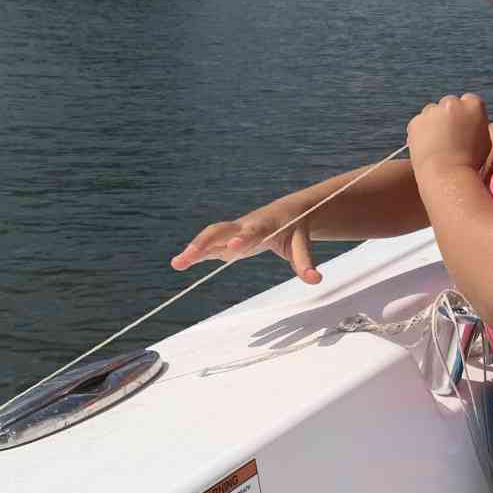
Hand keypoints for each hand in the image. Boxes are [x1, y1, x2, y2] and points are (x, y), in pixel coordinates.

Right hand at [170, 202, 321, 282]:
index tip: (235, 247)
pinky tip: (180, 263)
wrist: (288, 211)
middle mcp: (244, 226)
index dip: (243, 239)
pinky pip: (210, 244)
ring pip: (211, 236)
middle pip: (221, 231)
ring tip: (177, 264)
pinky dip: (196, 252)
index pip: (252, 232)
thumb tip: (315, 280)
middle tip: (188, 257)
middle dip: (204, 242)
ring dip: (194, 248)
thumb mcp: (301, 245)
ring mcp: (233, 231)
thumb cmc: (295, 229)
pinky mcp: (228, 239)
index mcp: (263, 225)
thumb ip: (305, 263)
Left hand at [407, 94, 491, 175]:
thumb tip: (471, 122)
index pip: (469, 101)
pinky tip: (427, 148)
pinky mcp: (416, 121)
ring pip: (432, 113)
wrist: (447, 175)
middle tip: (449, 137)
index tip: (463, 127)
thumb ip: (477, 125)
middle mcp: (453, 102)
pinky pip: (419, 124)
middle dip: (448, 116)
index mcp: (474, 105)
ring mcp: (432, 111)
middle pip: (449, 104)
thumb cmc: (471, 163)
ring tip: (437, 145)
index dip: (465, 115)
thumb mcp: (485, 140)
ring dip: (433, 123)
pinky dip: (420, 133)